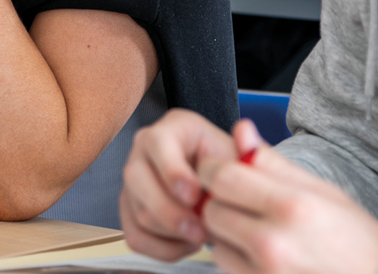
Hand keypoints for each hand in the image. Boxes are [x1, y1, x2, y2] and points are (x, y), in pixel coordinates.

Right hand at [120, 108, 238, 261]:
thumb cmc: (230, 171)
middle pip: (137, 178)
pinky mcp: (130, 208)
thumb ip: (247, 148)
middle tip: (200, 230)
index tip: (194, 197)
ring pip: (138, 212)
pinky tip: (186, 244)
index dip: (173, 172)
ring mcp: (134, 180)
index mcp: (172, 128)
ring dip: (171, 233)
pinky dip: (162, 248)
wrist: (224, 190)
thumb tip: (244, 132)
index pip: (158, 143)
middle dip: (170, 212)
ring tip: (201, 235)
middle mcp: (145, 149)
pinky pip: (134, 235)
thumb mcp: (241, 157)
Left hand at [198, 121, 377, 273]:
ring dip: (227, 235)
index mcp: (292, 207)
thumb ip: (274, 163)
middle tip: (243, 203)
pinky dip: (238, 260)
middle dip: (220, 202)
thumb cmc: (360, 243)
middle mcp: (273, 243)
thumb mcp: (325, 192)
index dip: (215, 169)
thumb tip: (242, 131)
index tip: (221, 170)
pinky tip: (264, 257)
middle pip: (212, 210)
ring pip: (216, 243)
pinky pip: (227, 270)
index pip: (223, 177)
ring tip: (259, 233)